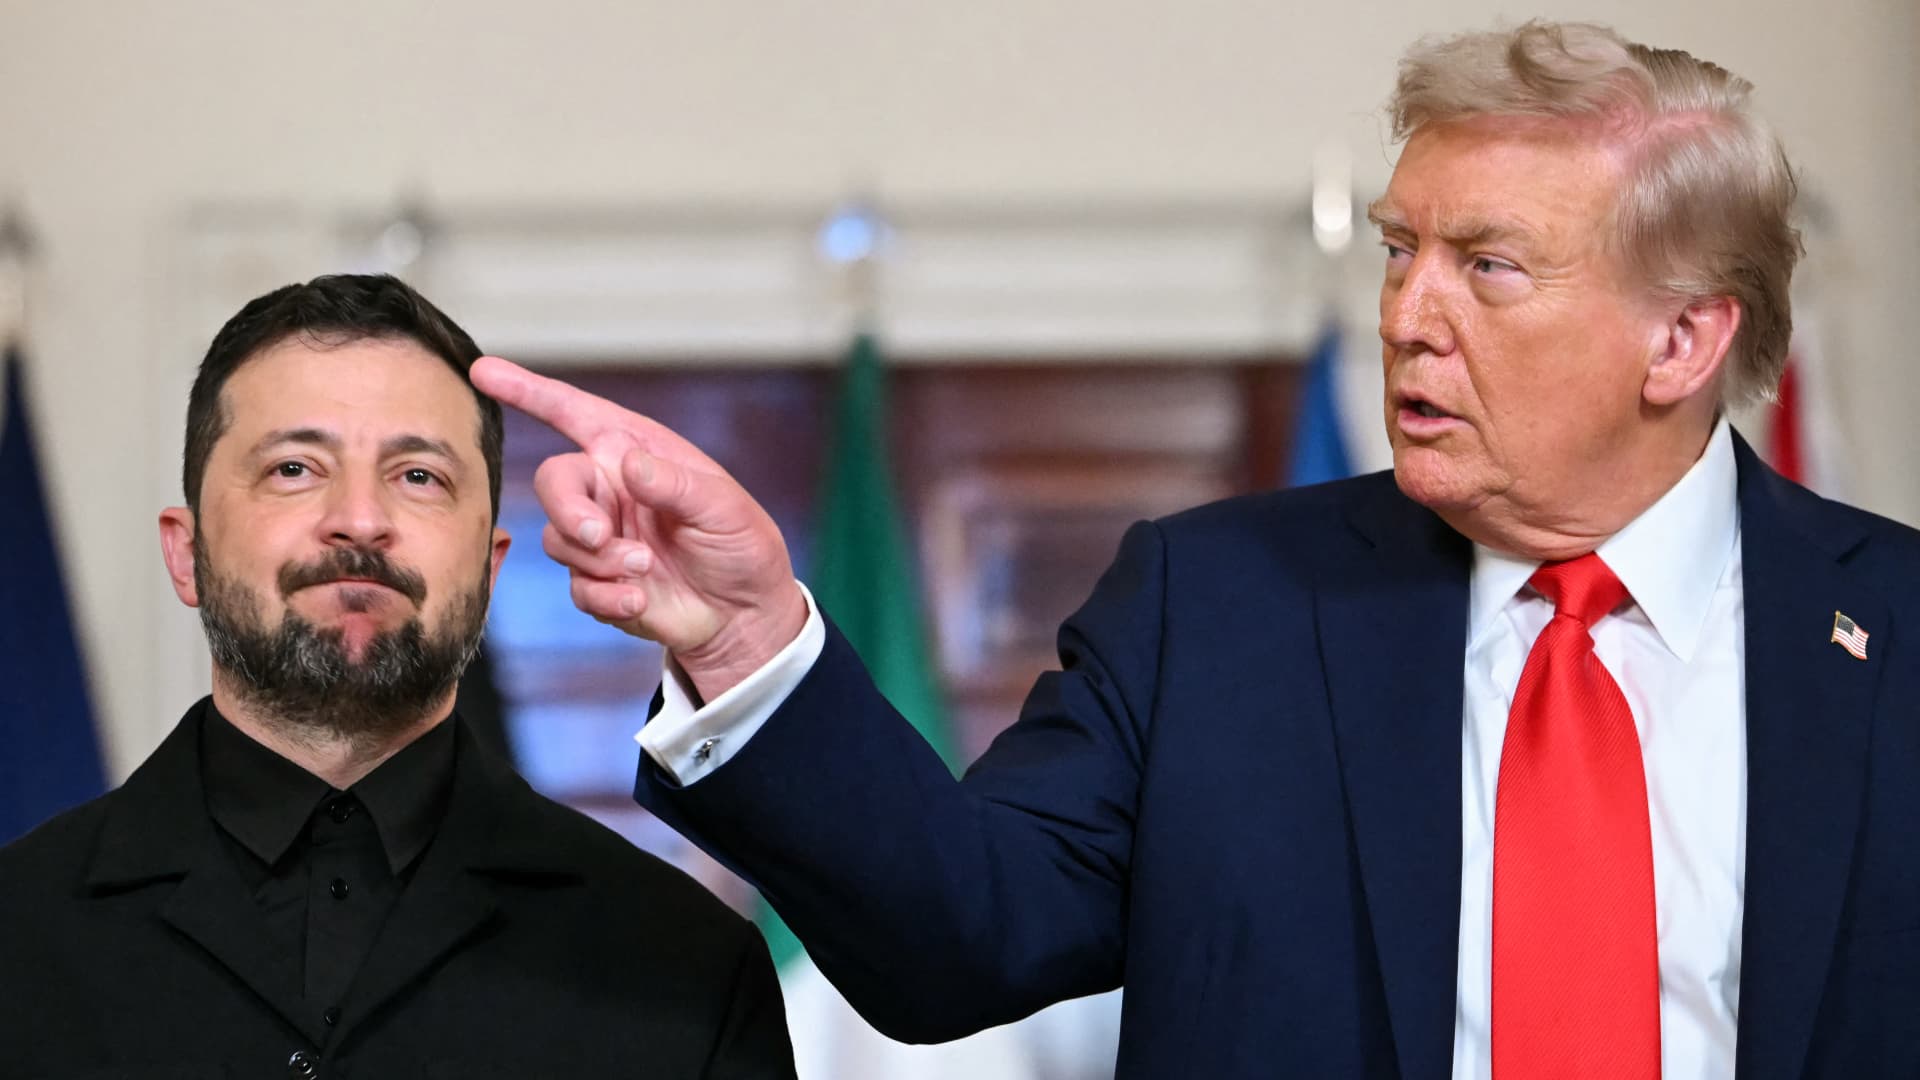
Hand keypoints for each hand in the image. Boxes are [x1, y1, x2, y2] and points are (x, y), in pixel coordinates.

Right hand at [470, 357, 807, 699]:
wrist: (744, 612)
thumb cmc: (741, 545)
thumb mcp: (723, 507)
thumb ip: (676, 485)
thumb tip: (628, 464)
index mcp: (635, 453)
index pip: (573, 413)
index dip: (528, 390)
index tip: (483, 370)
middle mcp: (609, 490)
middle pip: (554, 482)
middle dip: (568, 509)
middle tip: (597, 535)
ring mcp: (601, 538)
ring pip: (559, 540)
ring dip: (599, 560)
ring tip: (645, 569)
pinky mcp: (599, 582)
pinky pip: (577, 586)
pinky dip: (605, 596)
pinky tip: (640, 600)